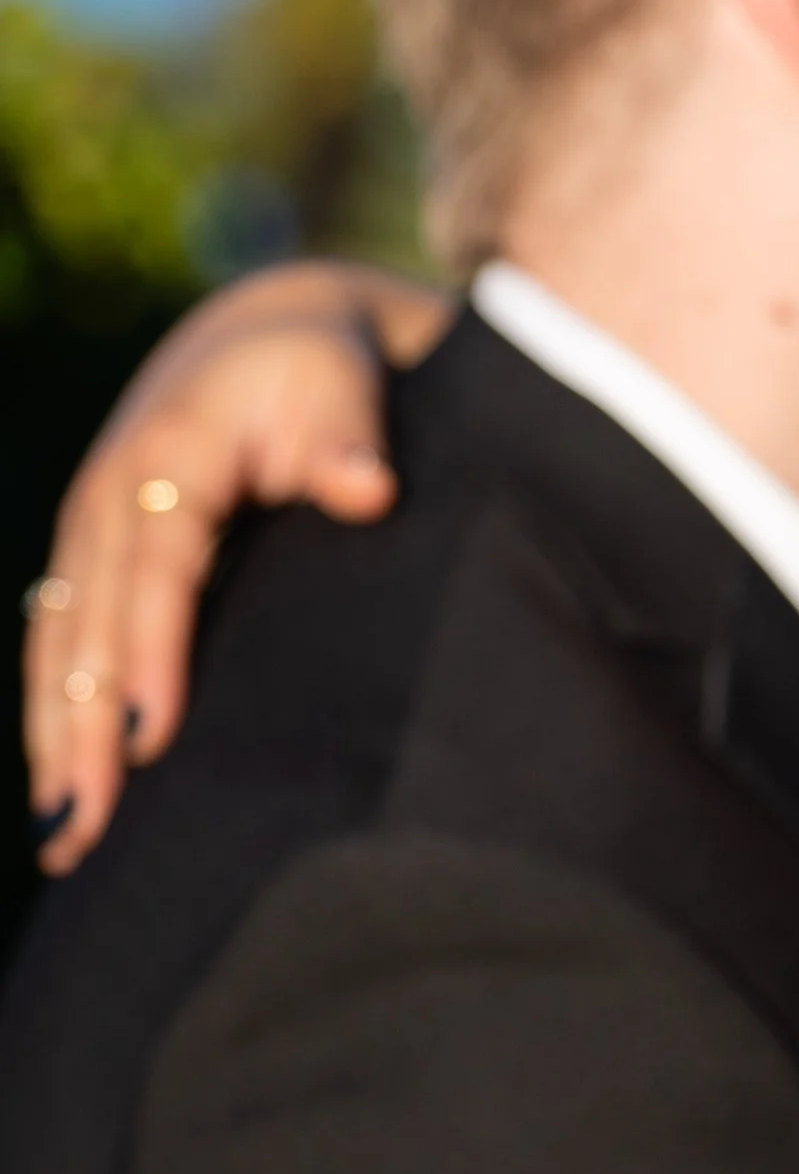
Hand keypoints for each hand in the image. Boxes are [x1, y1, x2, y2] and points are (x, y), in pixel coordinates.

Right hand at [25, 261, 440, 868]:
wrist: (262, 340)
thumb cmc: (317, 374)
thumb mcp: (339, 385)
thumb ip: (350, 437)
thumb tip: (368, 489)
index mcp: (169, 453)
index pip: (158, 566)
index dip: (151, 649)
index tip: (154, 732)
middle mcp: (110, 495)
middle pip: (90, 623)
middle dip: (83, 723)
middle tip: (90, 818)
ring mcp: (91, 532)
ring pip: (60, 646)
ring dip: (56, 737)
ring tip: (67, 832)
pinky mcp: (92, 562)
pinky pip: (60, 648)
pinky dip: (56, 717)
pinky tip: (62, 794)